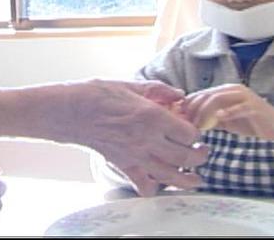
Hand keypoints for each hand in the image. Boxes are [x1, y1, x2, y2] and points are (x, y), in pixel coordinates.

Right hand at [66, 79, 207, 195]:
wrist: (71, 111)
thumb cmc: (98, 94)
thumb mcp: (131, 85)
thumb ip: (159, 90)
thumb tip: (179, 95)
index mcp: (153, 116)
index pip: (189, 133)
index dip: (196, 133)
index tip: (193, 129)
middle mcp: (148, 139)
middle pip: (186, 157)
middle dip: (199, 156)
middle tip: (202, 152)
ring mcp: (136, 155)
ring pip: (171, 176)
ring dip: (187, 180)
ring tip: (196, 178)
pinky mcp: (123, 165)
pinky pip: (143, 185)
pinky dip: (154, 187)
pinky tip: (159, 181)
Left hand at [181, 83, 273, 139]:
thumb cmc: (248, 122)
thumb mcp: (225, 121)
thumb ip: (209, 119)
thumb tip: (188, 123)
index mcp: (224, 91)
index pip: (200, 94)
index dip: (187, 105)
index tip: (178, 118)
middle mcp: (232, 90)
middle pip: (206, 95)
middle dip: (193, 109)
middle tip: (186, 124)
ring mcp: (243, 96)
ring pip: (218, 99)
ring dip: (205, 112)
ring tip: (199, 125)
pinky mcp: (254, 106)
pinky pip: (238, 107)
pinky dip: (227, 112)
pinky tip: (219, 118)